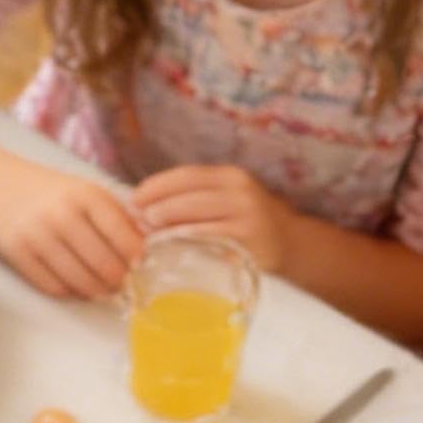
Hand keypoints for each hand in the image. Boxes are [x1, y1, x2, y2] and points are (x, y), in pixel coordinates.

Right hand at [0, 159, 145, 299]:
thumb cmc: (46, 191)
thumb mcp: (84, 191)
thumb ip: (114, 214)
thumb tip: (143, 244)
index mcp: (86, 195)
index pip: (124, 236)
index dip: (136, 257)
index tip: (139, 265)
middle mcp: (63, 215)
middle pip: (105, 264)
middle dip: (118, 280)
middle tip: (122, 284)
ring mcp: (39, 237)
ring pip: (80, 280)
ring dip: (96, 291)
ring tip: (103, 291)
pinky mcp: (19, 256)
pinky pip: (53, 286)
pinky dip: (70, 292)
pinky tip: (77, 287)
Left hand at [132, 165, 295, 272]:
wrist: (289, 245)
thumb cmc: (244, 226)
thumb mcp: (223, 204)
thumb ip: (193, 201)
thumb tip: (145, 209)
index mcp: (229, 177)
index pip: (186, 175)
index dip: (156, 185)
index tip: (133, 199)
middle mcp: (239, 189)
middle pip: (188, 192)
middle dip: (157, 205)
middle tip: (135, 219)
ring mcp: (245, 212)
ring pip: (197, 213)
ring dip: (167, 222)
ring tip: (145, 233)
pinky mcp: (247, 237)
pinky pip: (210, 236)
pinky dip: (186, 240)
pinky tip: (168, 247)